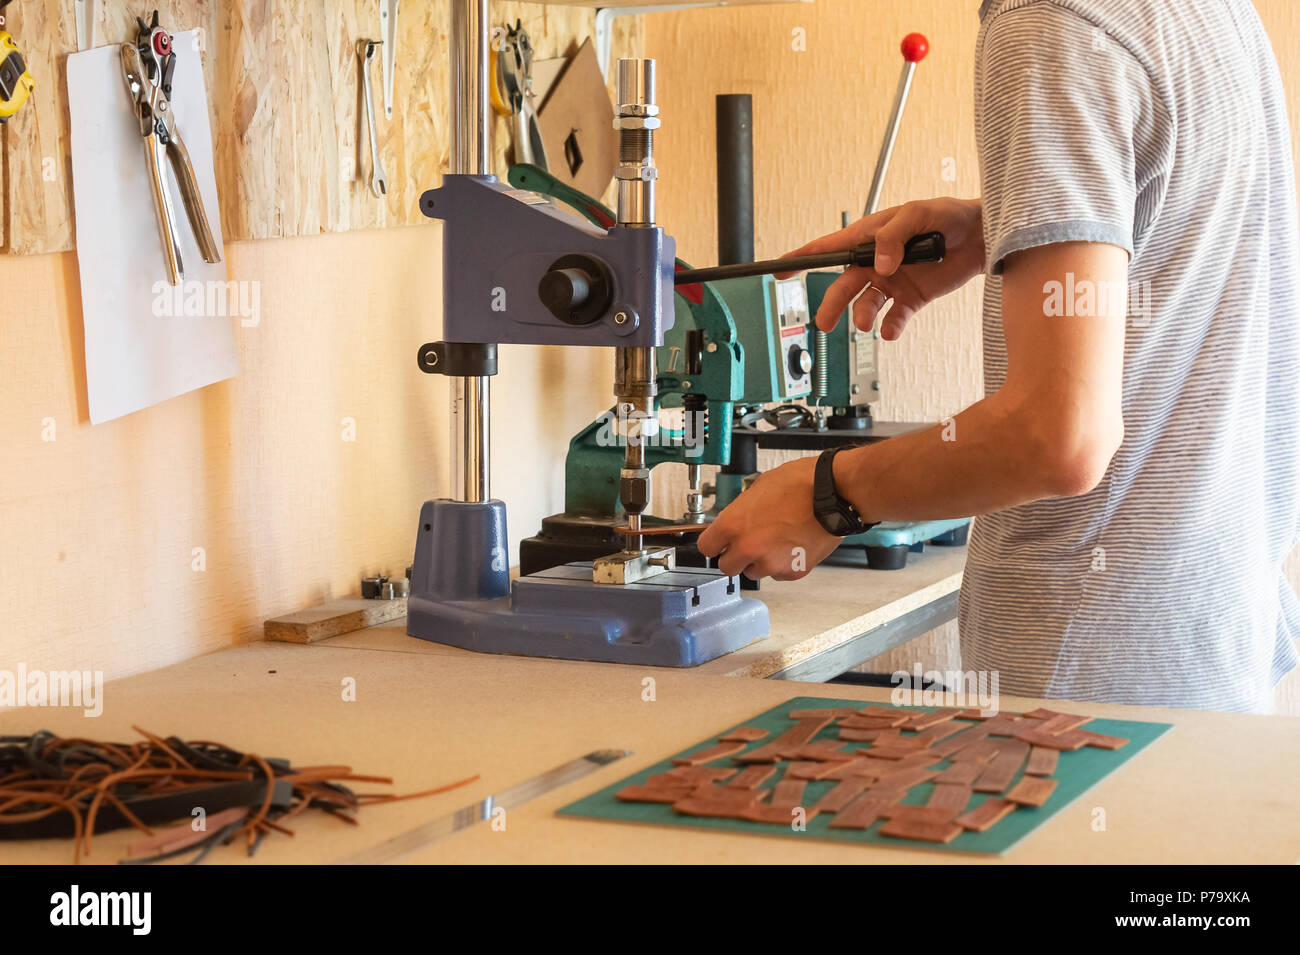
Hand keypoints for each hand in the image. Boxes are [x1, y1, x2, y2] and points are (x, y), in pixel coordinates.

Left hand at [696, 457, 839, 581]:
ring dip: (760, 561)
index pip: (706, 548)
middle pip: (727, 567)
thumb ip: (741, 511)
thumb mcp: (758, 488)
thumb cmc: (801, 484)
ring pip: (754, 572)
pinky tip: (792, 545)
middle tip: (749, 545)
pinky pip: (779, 573)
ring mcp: (770, 563)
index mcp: (733, 524)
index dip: (715, 544)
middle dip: (735, 557)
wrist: (834, 493)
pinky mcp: (792, 572)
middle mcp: (748, 548)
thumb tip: (736, 521)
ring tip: (777, 541)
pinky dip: (783, 564)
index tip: (720, 543)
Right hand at [779, 197, 984, 339]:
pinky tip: (890, 331)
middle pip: (843, 285)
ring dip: (862, 316)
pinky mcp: (911, 299)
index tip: (779, 269)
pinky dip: (890, 327)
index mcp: (871, 237)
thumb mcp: (920, 213)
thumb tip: (879, 262)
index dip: (802, 257)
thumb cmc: (951, 215)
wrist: (984, 237)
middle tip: (824, 321)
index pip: (829, 247)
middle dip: (831, 303)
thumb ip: (894, 235)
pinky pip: (893, 318)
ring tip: (867, 322)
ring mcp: (892, 282)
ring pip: (865, 304)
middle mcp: (876, 262)